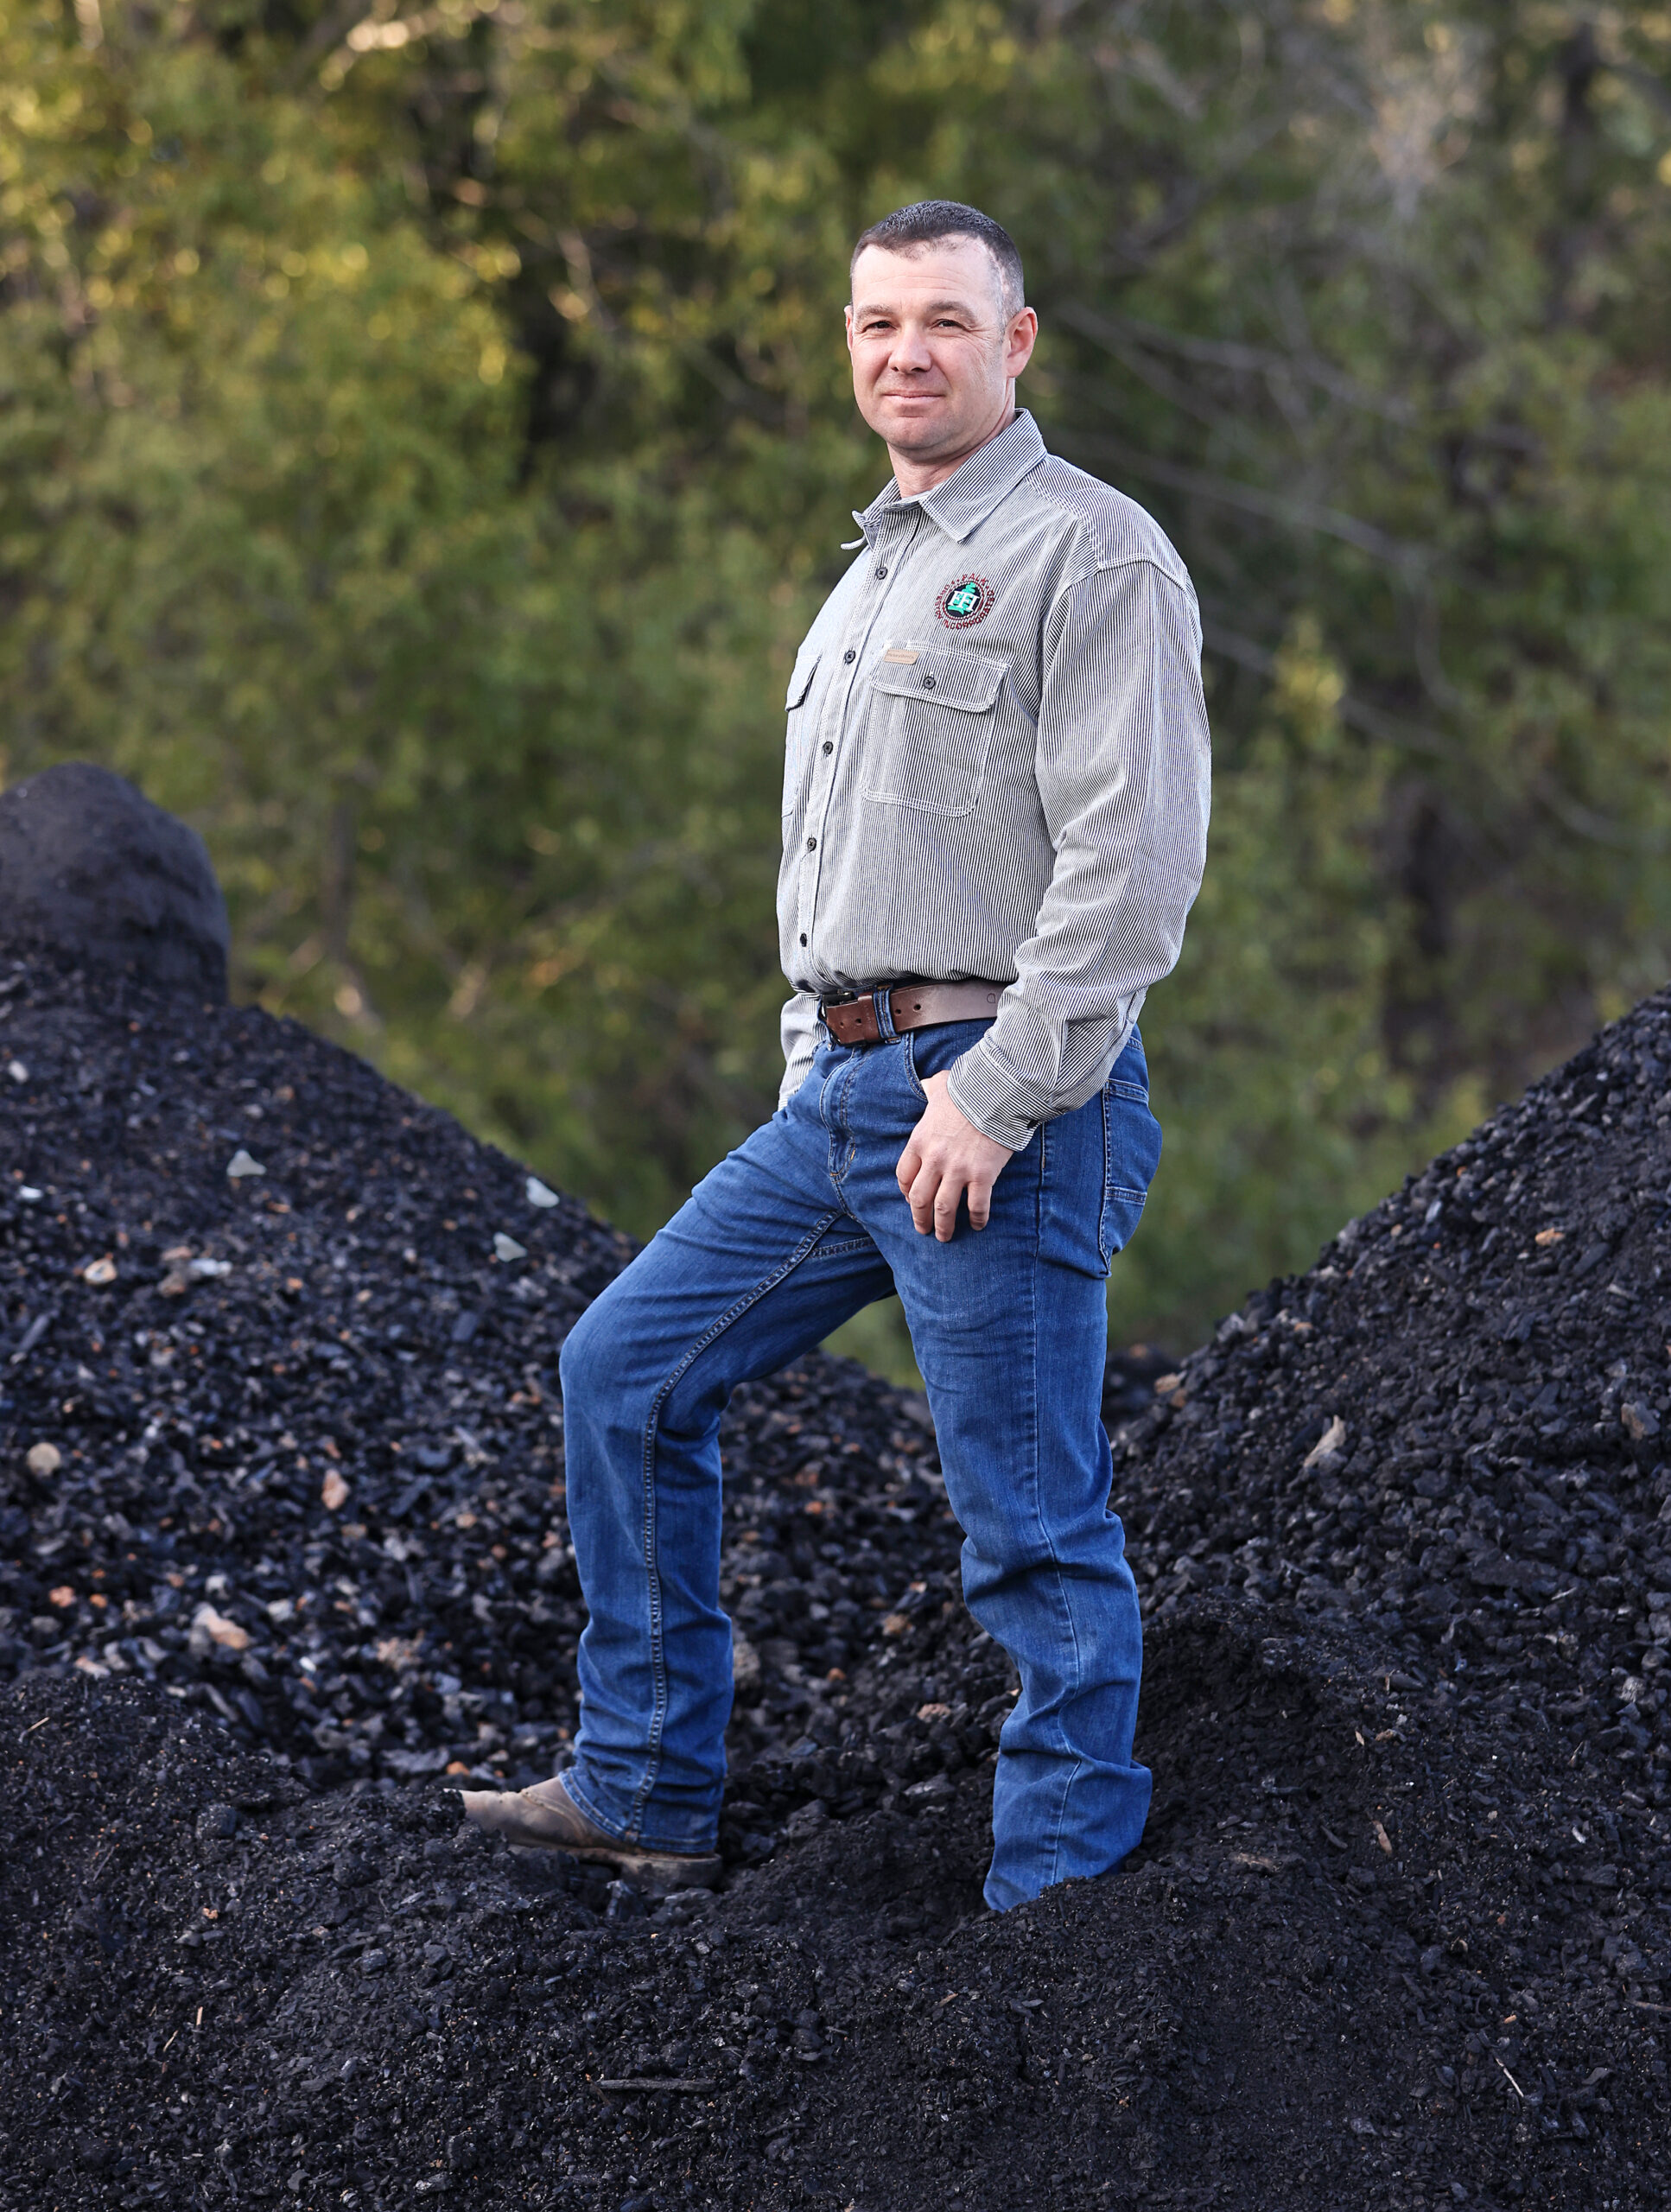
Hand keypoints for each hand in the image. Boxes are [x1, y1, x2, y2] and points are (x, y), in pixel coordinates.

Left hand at [896, 1071, 1013, 1240]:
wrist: (997, 1093)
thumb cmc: (969, 1088)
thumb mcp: (940, 1086)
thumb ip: (931, 1089)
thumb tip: (928, 1084)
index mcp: (920, 1141)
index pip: (904, 1175)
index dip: (906, 1192)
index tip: (911, 1199)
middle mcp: (934, 1160)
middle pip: (919, 1198)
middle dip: (919, 1217)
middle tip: (923, 1229)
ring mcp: (958, 1170)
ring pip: (944, 1208)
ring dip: (943, 1226)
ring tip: (944, 1237)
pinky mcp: (982, 1176)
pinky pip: (976, 1206)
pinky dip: (976, 1219)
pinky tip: (977, 1225)